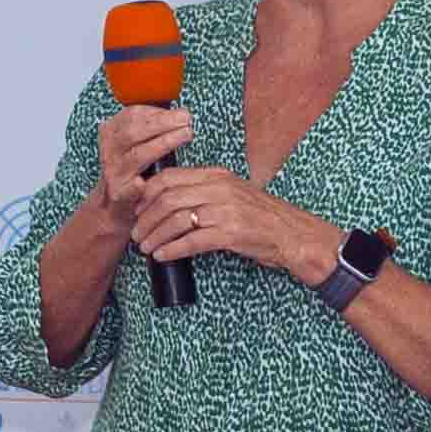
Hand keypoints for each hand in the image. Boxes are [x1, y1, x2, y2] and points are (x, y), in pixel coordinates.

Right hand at [91, 102, 191, 234]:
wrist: (113, 206)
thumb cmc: (133, 170)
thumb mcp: (136, 143)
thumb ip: (153, 128)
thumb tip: (181, 114)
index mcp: (112, 133)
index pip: (131, 115)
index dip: (157, 111)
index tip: (179, 113)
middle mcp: (110, 150)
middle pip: (133, 132)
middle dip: (162, 123)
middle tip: (186, 119)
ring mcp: (114, 172)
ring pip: (136, 156)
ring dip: (163, 144)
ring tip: (186, 135)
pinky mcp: (119, 194)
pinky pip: (129, 188)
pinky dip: (136, 185)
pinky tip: (143, 182)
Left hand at [134, 167, 336, 283]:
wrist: (293, 234)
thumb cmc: (261, 217)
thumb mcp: (232, 193)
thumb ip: (204, 191)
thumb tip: (167, 200)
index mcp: (217, 176)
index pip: (170, 178)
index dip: (147, 195)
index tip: (137, 210)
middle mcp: (220, 189)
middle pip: (168, 199)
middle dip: (146, 218)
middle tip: (137, 234)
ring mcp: (226, 210)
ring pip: (176, 220)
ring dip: (156, 236)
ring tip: (145, 248)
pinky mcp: (232, 233)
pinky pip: (193, 241)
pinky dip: (173, 249)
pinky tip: (163, 256)